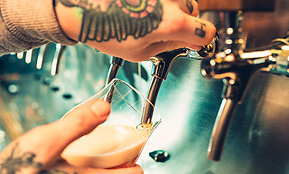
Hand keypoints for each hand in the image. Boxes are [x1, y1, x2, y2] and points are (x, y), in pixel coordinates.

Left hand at [55, 0, 216, 61]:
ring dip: (172, 9)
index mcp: (170, 23)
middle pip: (195, 11)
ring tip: (147, 18)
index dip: (200, 41)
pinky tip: (143, 8)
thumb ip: (169, 46)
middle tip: (162, 31)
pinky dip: (160, 2)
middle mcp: (170, 0)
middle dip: (184, 23)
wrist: (82, 7)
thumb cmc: (105, 29)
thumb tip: (186, 41)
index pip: (206, 32)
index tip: (193, 43)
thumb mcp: (140, 52)